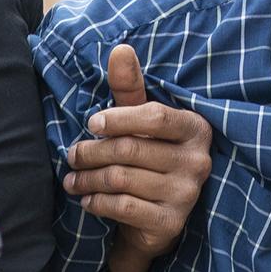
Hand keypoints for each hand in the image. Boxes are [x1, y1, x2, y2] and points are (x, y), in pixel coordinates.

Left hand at [63, 45, 210, 271]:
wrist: (157, 218)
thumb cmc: (148, 157)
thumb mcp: (140, 122)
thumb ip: (130, 88)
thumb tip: (120, 49)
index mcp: (196, 129)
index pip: (155, 116)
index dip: (119, 118)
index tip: (92, 123)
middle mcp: (198, 161)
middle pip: (131, 149)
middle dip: (92, 152)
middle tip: (72, 155)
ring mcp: (187, 194)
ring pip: (122, 179)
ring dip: (88, 178)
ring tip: (72, 178)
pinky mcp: (171, 222)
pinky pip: (123, 207)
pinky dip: (97, 202)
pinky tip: (86, 199)